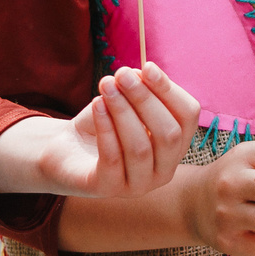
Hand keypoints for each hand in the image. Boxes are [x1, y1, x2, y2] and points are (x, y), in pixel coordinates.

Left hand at [0, 64, 202, 197]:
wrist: (66, 150)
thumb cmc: (103, 122)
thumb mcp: (124, 100)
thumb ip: (139, 88)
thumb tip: (143, 74)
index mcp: (176, 146)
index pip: (188, 117)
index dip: (169, 91)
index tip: (146, 67)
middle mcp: (164, 171)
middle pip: (168, 134)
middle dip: (145, 99)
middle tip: (121, 74)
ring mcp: (138, 185)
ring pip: (141, 147)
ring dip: (123, 110)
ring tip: (106, 84)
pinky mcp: (109, 189)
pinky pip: (113, 158)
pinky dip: (106, 126)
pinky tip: (96, 103)